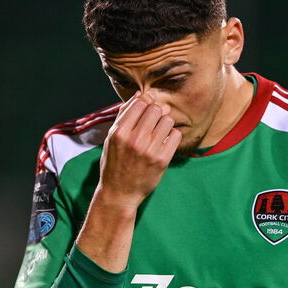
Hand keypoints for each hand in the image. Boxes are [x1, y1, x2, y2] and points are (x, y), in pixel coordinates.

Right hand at [96, 92, 181, 210]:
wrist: (119, 193)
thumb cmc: (114, 164)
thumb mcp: (111, 138)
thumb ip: (123, 116)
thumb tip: (139, 95)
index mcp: (119, 132)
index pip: (140, 102)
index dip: (147, 100)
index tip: (149, 105)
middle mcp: (134, 140)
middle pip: (156, 109)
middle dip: (157, 111)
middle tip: (154, 120)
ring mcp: (149, 150)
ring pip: (167, 120)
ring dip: (165, 123)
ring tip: (159, 132)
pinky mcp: (162, 160)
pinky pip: (176, 135)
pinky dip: (172, 136)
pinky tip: (165, 142)